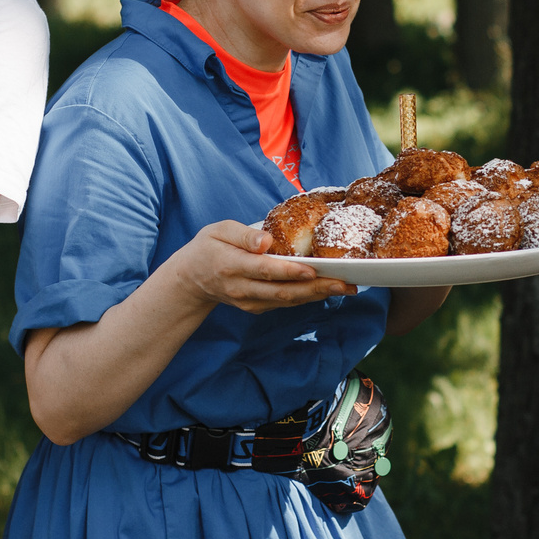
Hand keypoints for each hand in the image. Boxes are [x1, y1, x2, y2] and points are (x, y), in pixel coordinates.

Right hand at [170, 221, 359, 313]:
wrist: (192, 279)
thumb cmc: (208, 248)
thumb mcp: (218, 230)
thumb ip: (243, 235)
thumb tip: (266, 241)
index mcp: (231, 266)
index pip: (264, 270)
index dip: (290, 271)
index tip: (313, 270)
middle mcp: (242, 288)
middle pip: (282, 291)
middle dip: (316, 288)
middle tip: (345, 283)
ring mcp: (250, 301)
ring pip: (287, 300)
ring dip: (318, 295)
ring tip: (346, 287)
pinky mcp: (257, 307)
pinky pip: (285, 302)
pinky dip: (307, 297)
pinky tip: (327, 289)